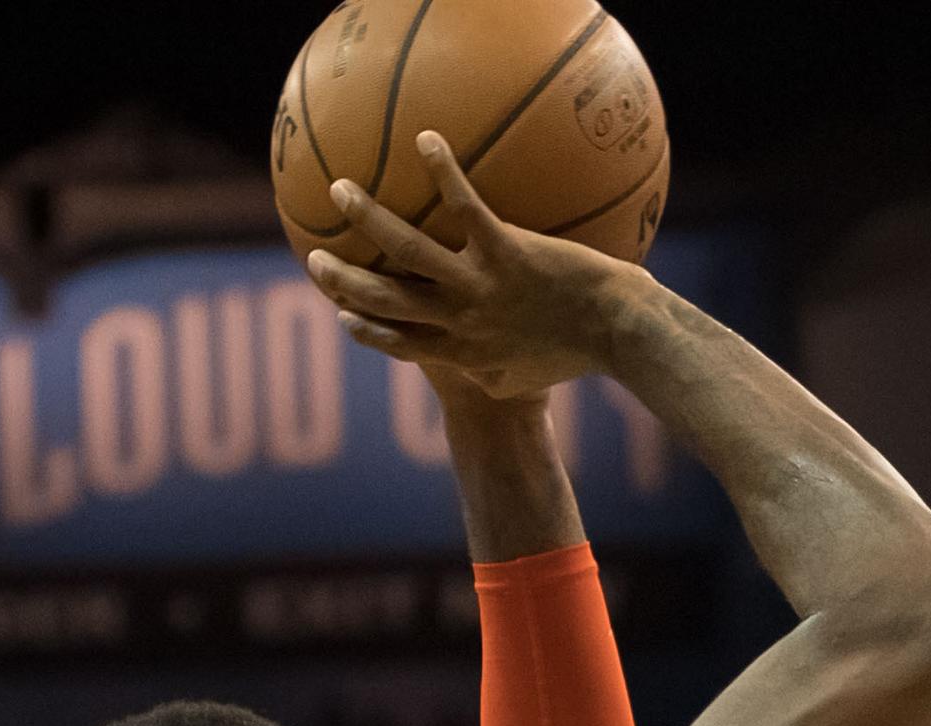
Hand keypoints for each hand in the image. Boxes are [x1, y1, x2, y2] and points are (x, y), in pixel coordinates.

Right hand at [304, 133, 644, 398]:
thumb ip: (495, 373)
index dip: (366, 330)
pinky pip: (465, 206)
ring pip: (407, 251)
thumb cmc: (578, 356)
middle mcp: (462, 319)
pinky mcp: (506, 250)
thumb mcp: (526, 380)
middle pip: (386, 300)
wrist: (617, 335)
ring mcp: (480, 284)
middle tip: (313, 260)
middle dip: (345, 282)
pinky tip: (425, 139)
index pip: (400, 344)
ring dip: (370, 219)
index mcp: (463, 351)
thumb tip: (483, 372)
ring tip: (342, 189)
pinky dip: (442, 172)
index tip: (342, 314)